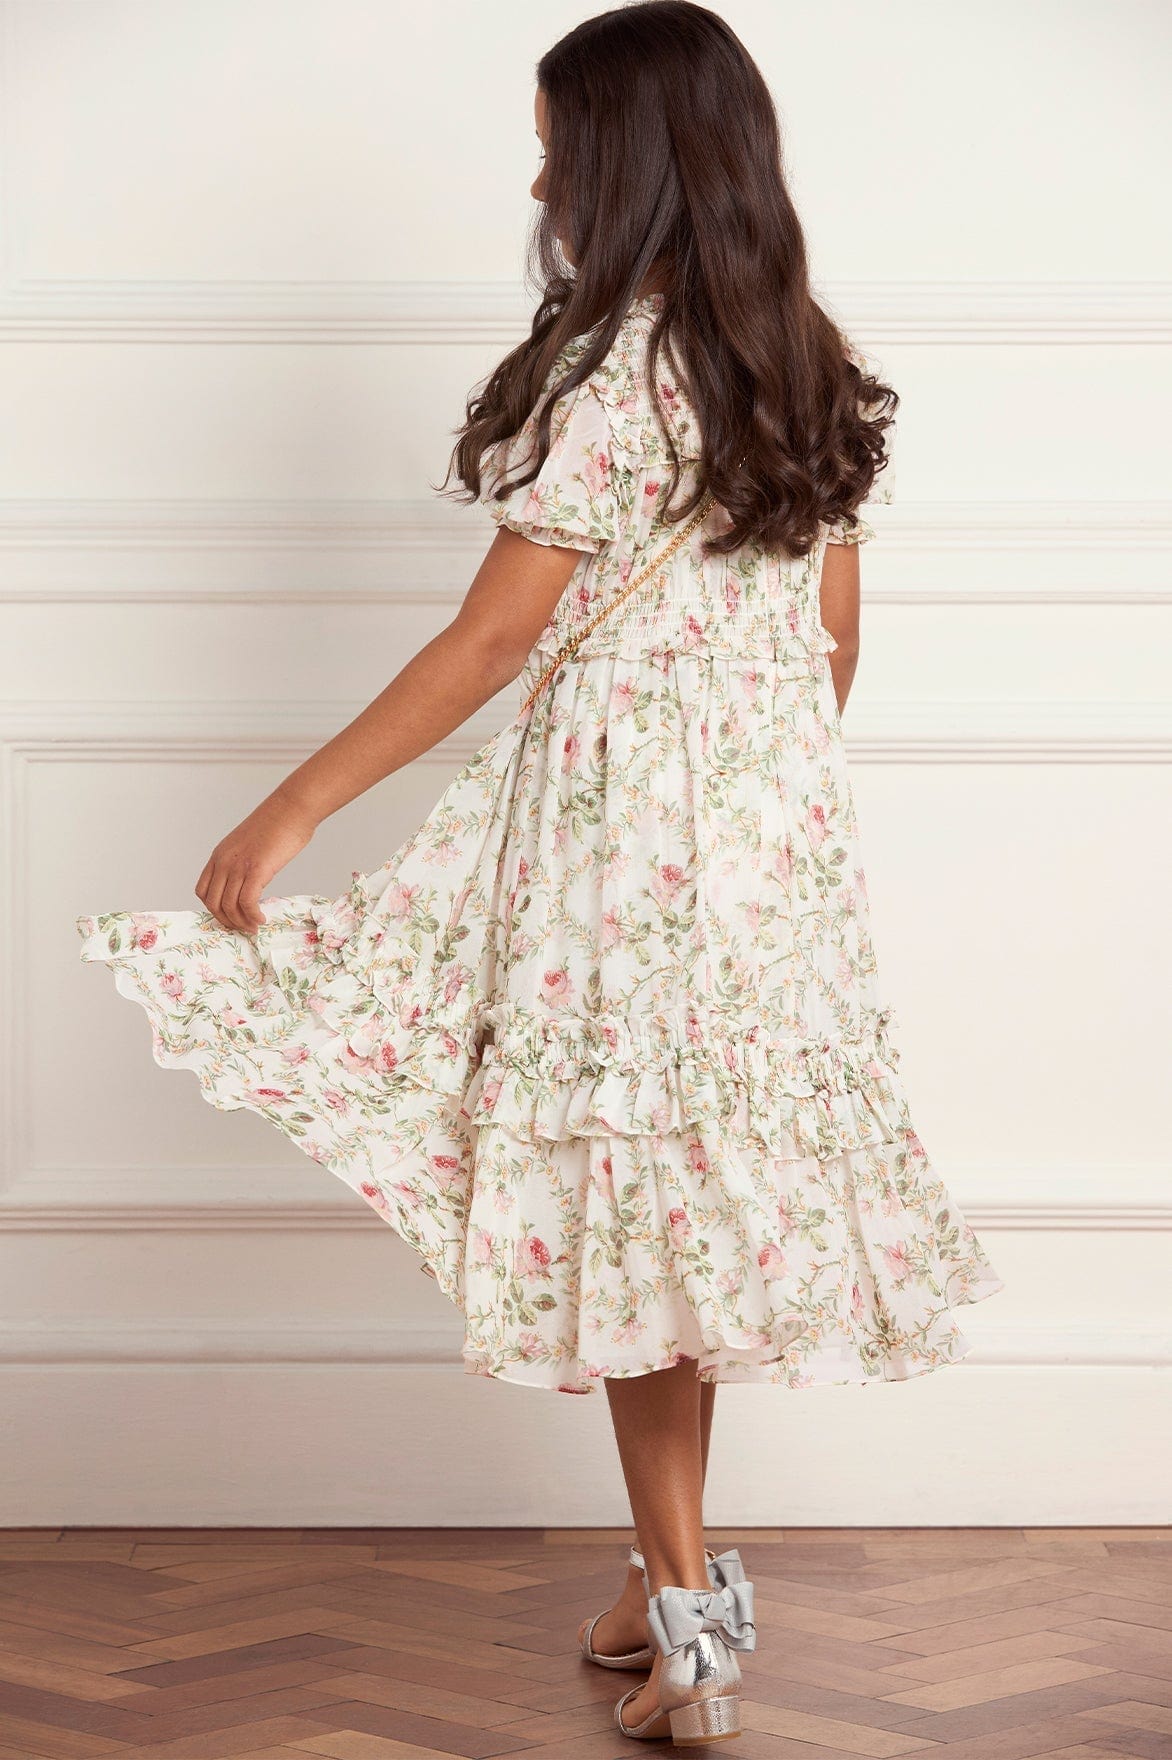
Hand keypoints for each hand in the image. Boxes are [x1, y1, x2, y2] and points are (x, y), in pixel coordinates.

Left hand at [195, 795, 316, 932]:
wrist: (292, 809)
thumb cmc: (278, 824)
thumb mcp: (249, 844)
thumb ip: (243, 862)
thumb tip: (249, 882)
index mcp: (219, 855)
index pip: (203, 891)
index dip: (214, 909)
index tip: (231, 917)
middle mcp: (224, 861)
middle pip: (213, 903)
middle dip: (228, 921)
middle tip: (244, 928)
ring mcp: (239, 866)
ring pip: (229, 906)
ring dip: (242, 922)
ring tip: (255, 926)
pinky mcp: (257, 869)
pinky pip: (247, 902)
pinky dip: (252, 916)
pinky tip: (262, 919)